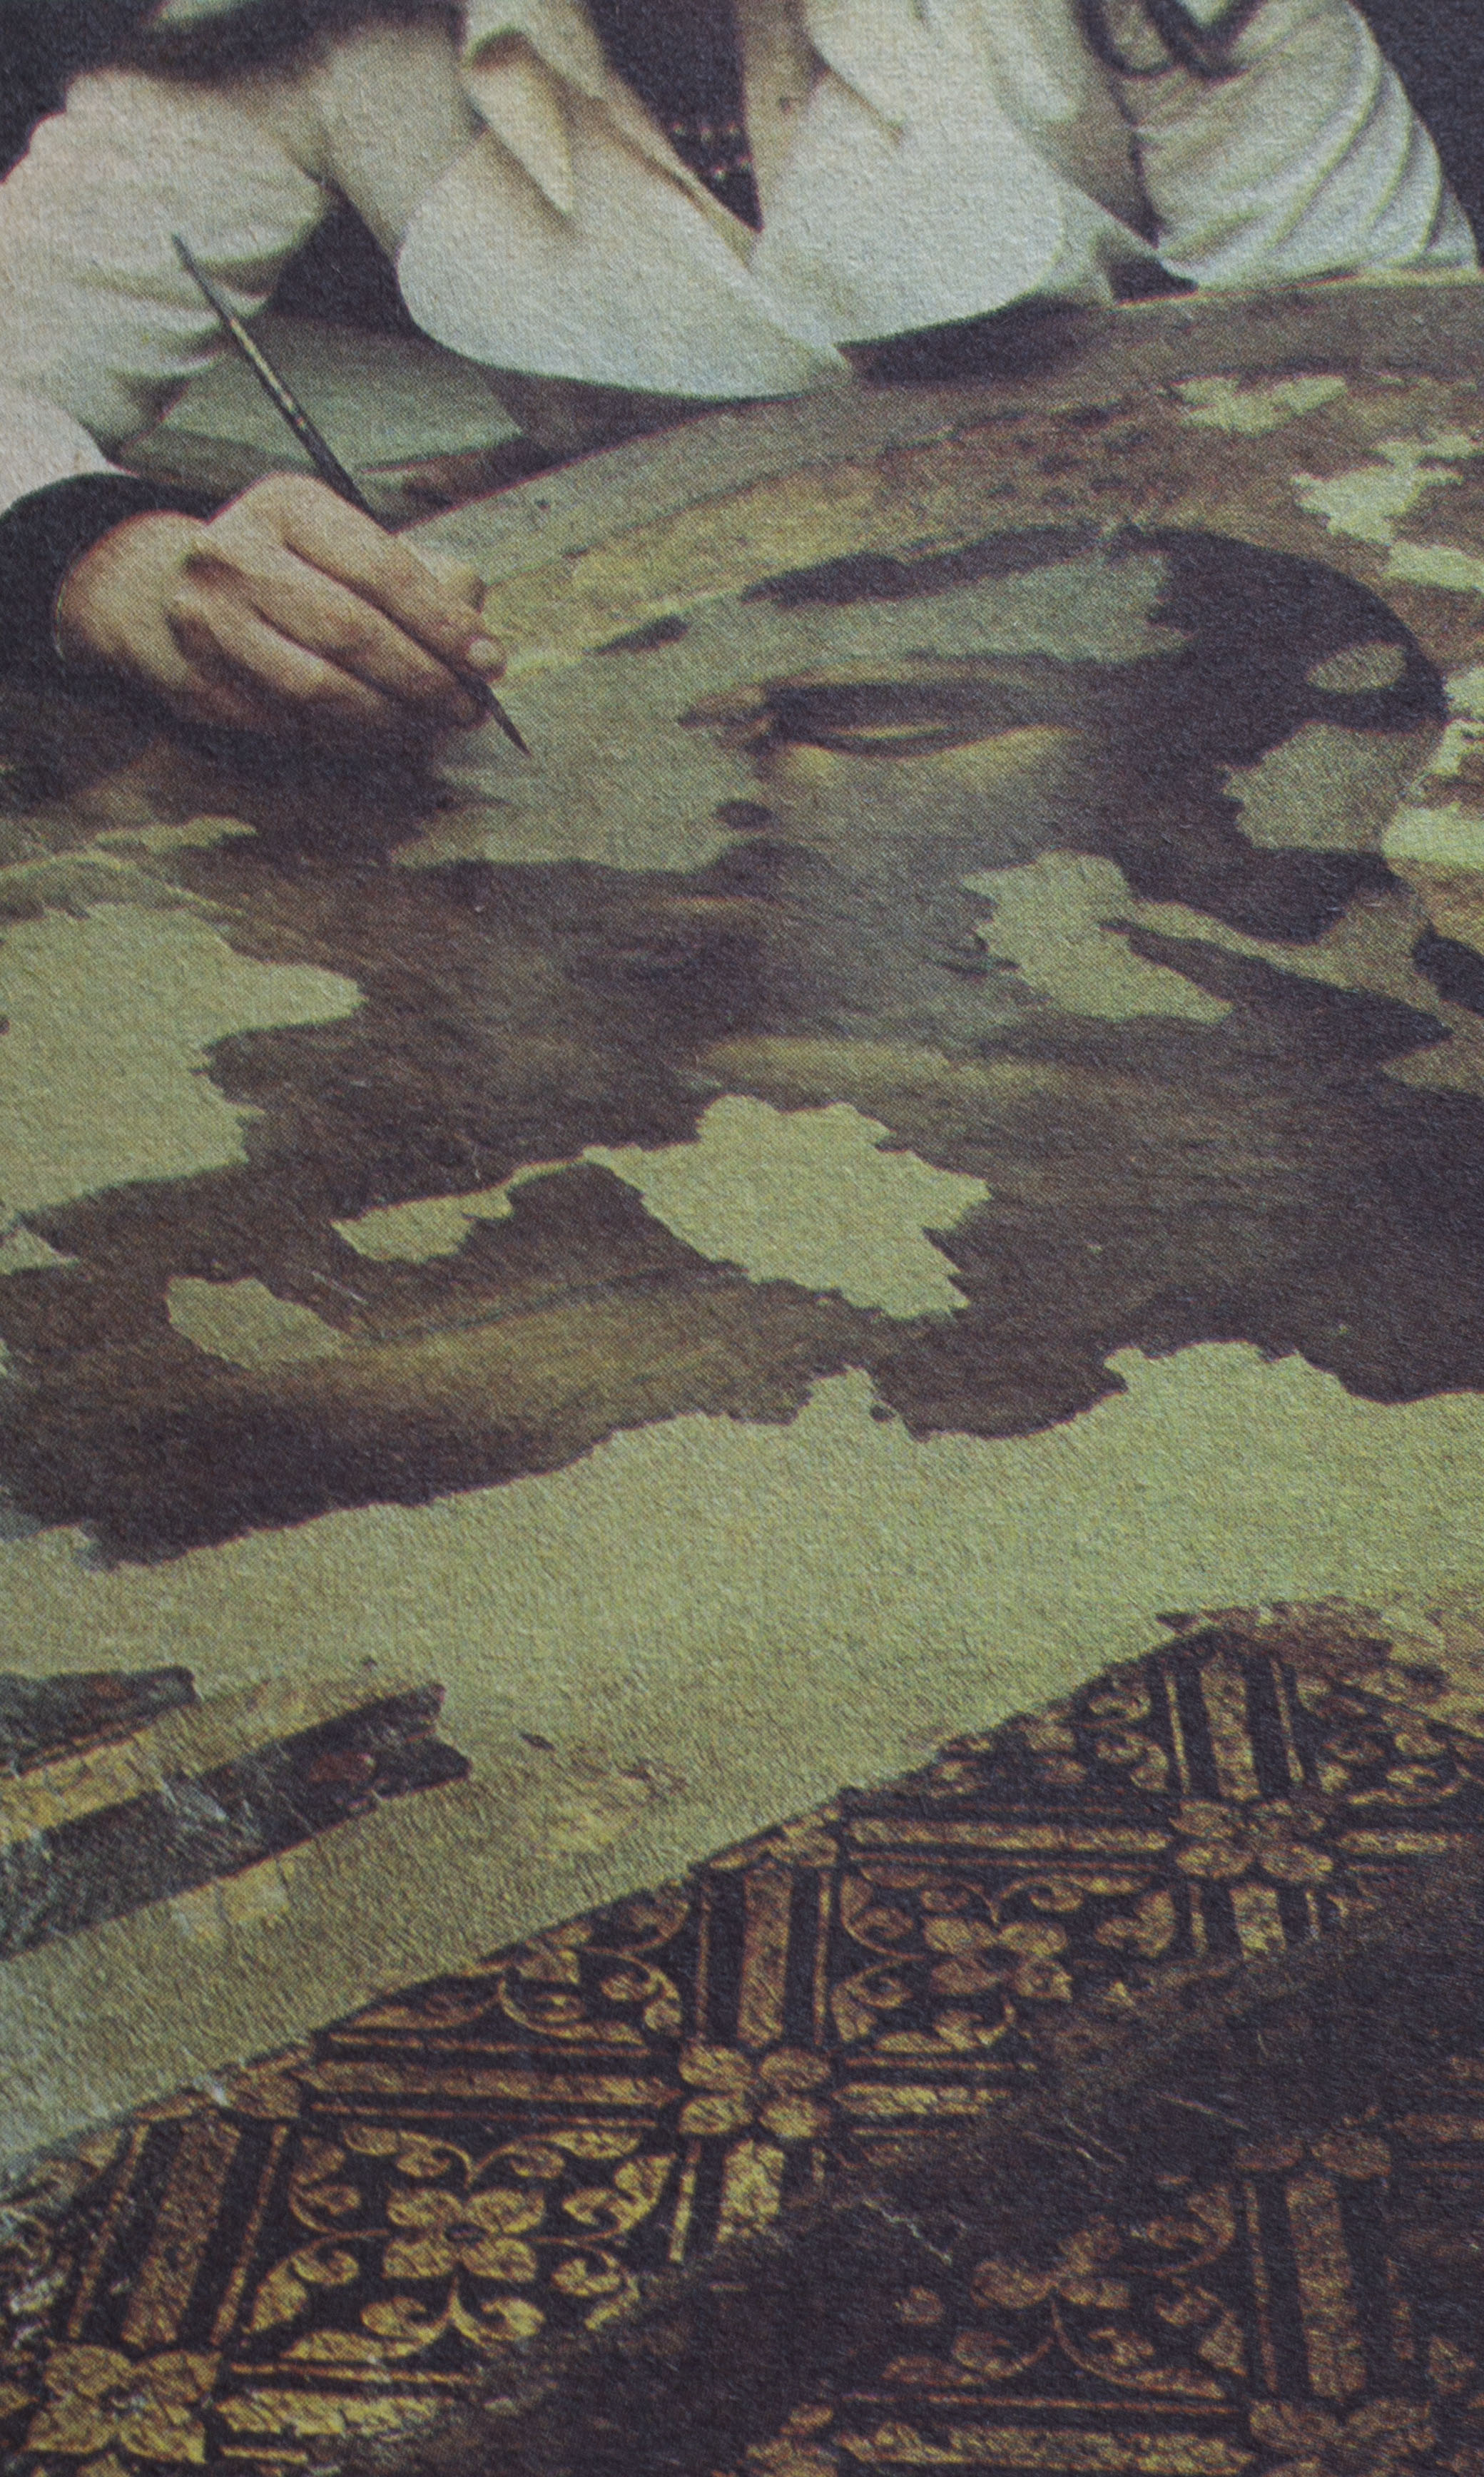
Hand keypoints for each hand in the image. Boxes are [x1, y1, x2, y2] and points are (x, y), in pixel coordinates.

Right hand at [54, 472, 503, 747]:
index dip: (442, 623)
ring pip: (320, 690)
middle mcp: (236, 557)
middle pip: (352, 632)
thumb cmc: (282, 569)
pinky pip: (294, 725)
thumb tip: (476, 637)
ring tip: (430, 724)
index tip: (487, 661)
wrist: (160, 592)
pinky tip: (381, 732)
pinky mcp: (199, 683)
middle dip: (424, 678)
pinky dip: (350, 736)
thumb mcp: (344, 544)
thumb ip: (419, 578)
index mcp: (286, 507)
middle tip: (466, 706)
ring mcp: (208, 623)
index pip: (380, 570)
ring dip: (391, 718)